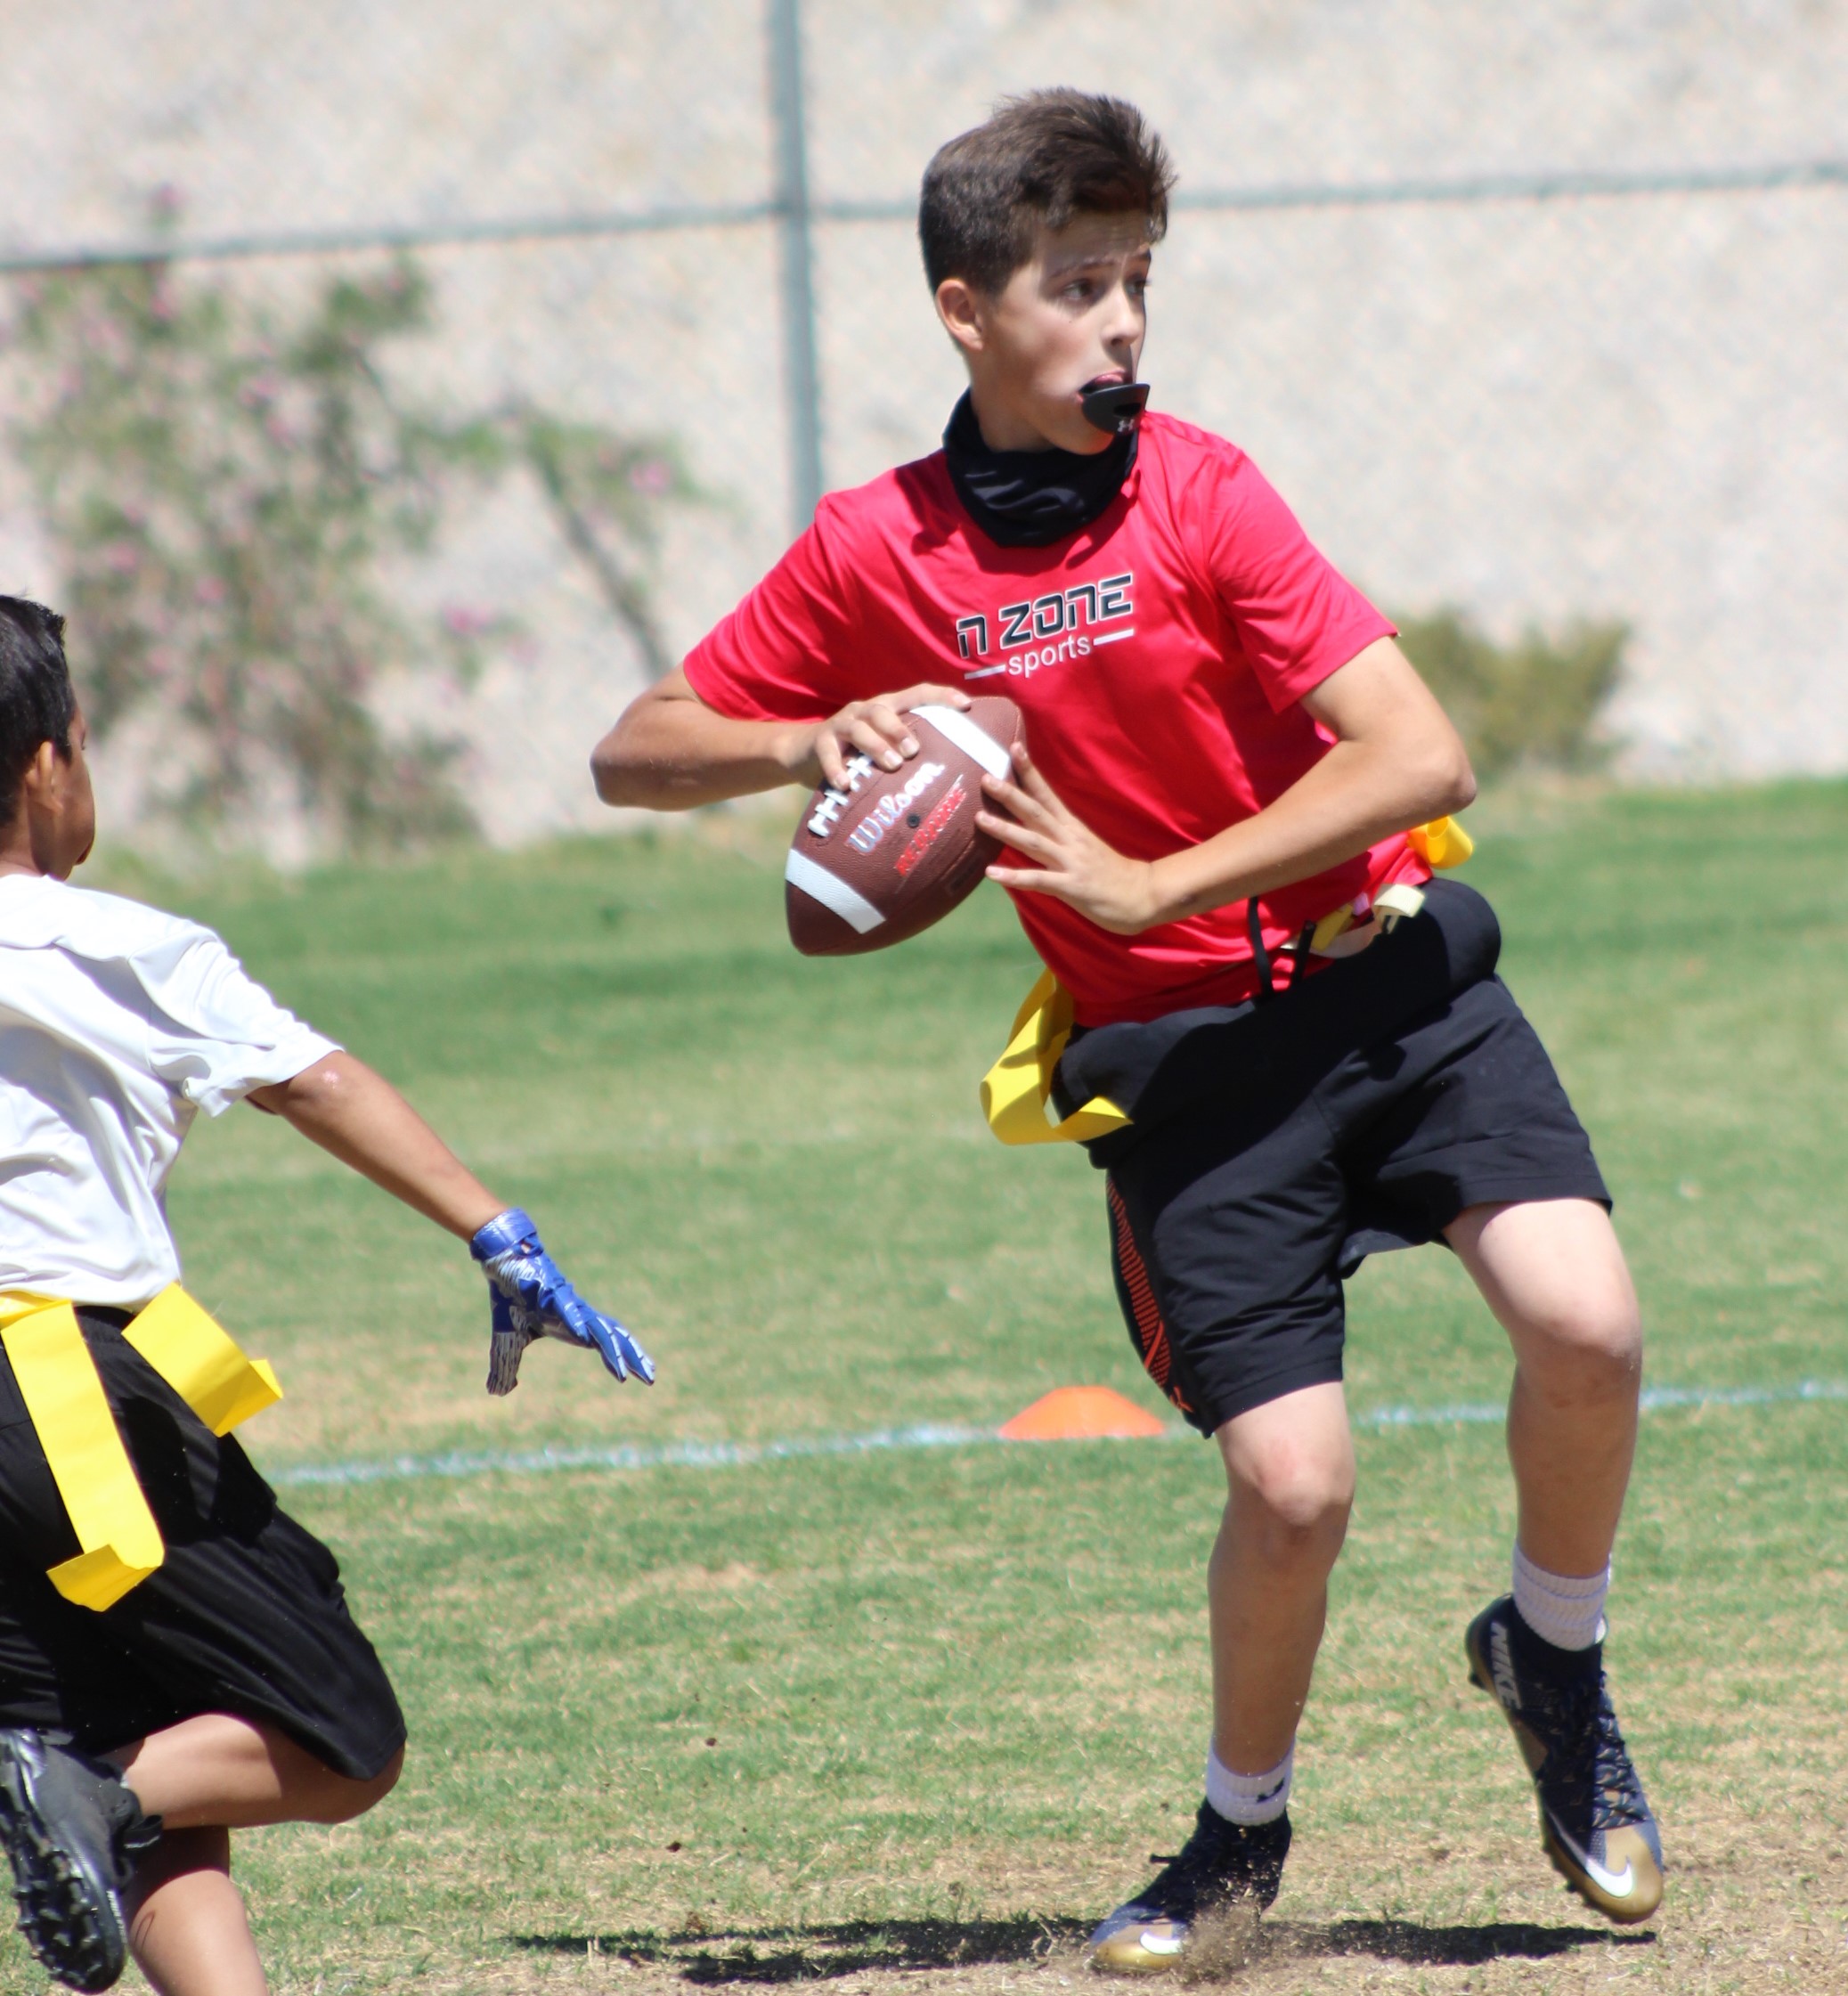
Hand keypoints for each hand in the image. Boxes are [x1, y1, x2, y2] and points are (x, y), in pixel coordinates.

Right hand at [470, 1208, 655, 1396]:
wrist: (503, 1261)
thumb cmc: (512, 1298)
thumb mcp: (508, 1340)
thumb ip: (506, 1366)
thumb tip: (498, 1393)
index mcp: (573, 1325)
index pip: (606, 1344)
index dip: (624, 1359)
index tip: (643, 1377)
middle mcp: (577, 1314)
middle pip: (612, 1337)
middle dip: (632, 1357)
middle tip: (651, 1378)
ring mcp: (566, 1302)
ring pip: (596, 1326)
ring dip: (611, 1348)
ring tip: (625, 1371)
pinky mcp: (549, 1291)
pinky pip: (566, 1308)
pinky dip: (576, 1323)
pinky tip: (585, 1338)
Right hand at [795, 683, 971, 790]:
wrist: (803, 753)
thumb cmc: (855, 755)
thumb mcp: (881, 749)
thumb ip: (905, 755)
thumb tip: (946, 778)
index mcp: (886, 708)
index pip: (917, 694)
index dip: (940, 696)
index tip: (965, 705)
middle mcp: (865, 710)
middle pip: (884, 710)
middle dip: (900, 729)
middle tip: (915, 751)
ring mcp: (841, 723)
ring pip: (859, 728)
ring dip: (877, 746)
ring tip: (892, 765)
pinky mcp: (820, 741)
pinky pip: (829, 752)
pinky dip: (837, 769)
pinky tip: (846, 785)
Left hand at [976, 745, 1164, 934]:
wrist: (1143, 894)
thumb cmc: (1110, 872)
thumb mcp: (1084, 845)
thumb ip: (1058, 833)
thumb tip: (1031, 822)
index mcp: (1072, 827)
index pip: (1047, 794)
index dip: (1029, 772)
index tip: (1012, 748)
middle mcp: (1070, 840)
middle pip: (1036, 812)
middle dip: (1010, 794)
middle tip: (984, 777)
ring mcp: (1071, 862)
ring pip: (1034, 842)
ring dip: (1006, 830)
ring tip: (980, 819)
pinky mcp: (1072, 887)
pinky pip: (1039, 881)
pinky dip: (1015, 877)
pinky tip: (991, 874)